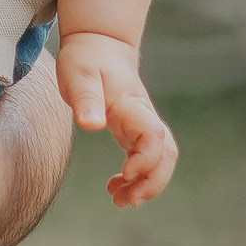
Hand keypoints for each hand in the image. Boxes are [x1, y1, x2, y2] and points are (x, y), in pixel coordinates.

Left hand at [57, 30, 177, 205]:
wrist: (97, 44)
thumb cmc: (86, 59)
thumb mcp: (79, 75)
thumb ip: (86, 100)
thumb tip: (91, 125)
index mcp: (132, 105)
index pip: (154, 135)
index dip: (146, 158)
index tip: (125, 172)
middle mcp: (143, 117)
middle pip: (167, 153)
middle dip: (154, 182)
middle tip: (127, 201)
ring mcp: (141, 125)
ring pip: (160, 159)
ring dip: (148, 184)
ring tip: (120, 200)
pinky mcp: (134, 132)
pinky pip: (146, 159)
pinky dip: (137, 178)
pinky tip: (114, 187)